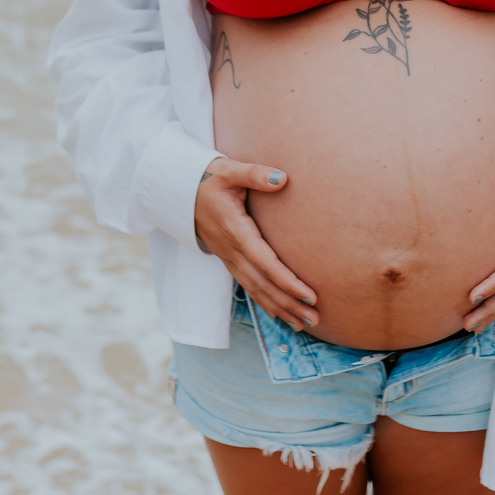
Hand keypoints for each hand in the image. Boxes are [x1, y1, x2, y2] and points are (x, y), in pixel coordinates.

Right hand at [193, 158, 318, 332]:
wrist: (179, 191)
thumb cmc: (208, 179)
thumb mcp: (229, 170)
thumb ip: (255, 174)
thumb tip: (282, 179)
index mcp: (236, 231)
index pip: (265, 263)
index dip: (287, 281)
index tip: (309, 294)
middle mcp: (232, 250)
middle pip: (263, 284)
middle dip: (289, 303)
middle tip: (315, 318)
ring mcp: (229, 257)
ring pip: (256, 290)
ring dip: (280, 308)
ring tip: (304, 323)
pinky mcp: (228, 259)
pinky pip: (248, 286)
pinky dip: (265, 303)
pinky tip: (280, 314)